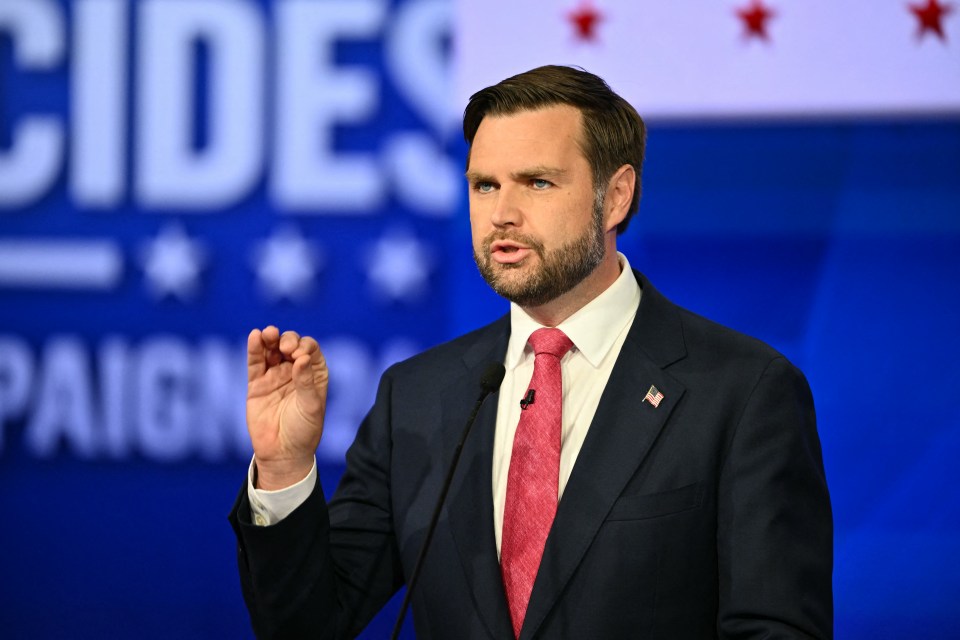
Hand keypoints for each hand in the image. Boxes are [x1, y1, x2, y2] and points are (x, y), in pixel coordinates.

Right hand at [246, 326, 328, 489]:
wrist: (282, 453)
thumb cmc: (304, 431)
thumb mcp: (310, 406)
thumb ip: (306, 382)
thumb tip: (302, 358)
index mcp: (313, 374)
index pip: (310, 350)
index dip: (304, 346)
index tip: (299, 354)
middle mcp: (294, 371)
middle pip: (290, 345)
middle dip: (288, 340)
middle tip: (286, 347)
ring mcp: (275, 376)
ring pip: (271, 349)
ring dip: (270, 338)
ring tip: (268, 334)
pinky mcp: (257, 384)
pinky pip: (255, 362)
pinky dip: (255, 348)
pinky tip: (255, 336)